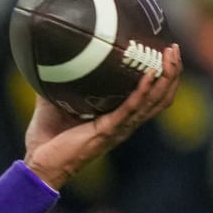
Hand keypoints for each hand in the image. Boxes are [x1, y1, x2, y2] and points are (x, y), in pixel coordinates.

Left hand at [24, 45, 181, 189]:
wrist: (39, 163)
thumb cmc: (47, 138)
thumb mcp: (56, 100)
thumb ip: (59, 80)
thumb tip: (51, 55)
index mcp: (117, 118)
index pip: (150, 97)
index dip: (162, 77)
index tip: (165, 51)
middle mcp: (124, 123)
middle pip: (160, 98)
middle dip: (172, 72)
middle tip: (173, 48)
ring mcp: (118, 128)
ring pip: (154, 102)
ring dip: (165, 77)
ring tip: (170, 55)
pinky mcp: (108, 131)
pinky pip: (131, 108)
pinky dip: (143, 90)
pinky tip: (150, 73)